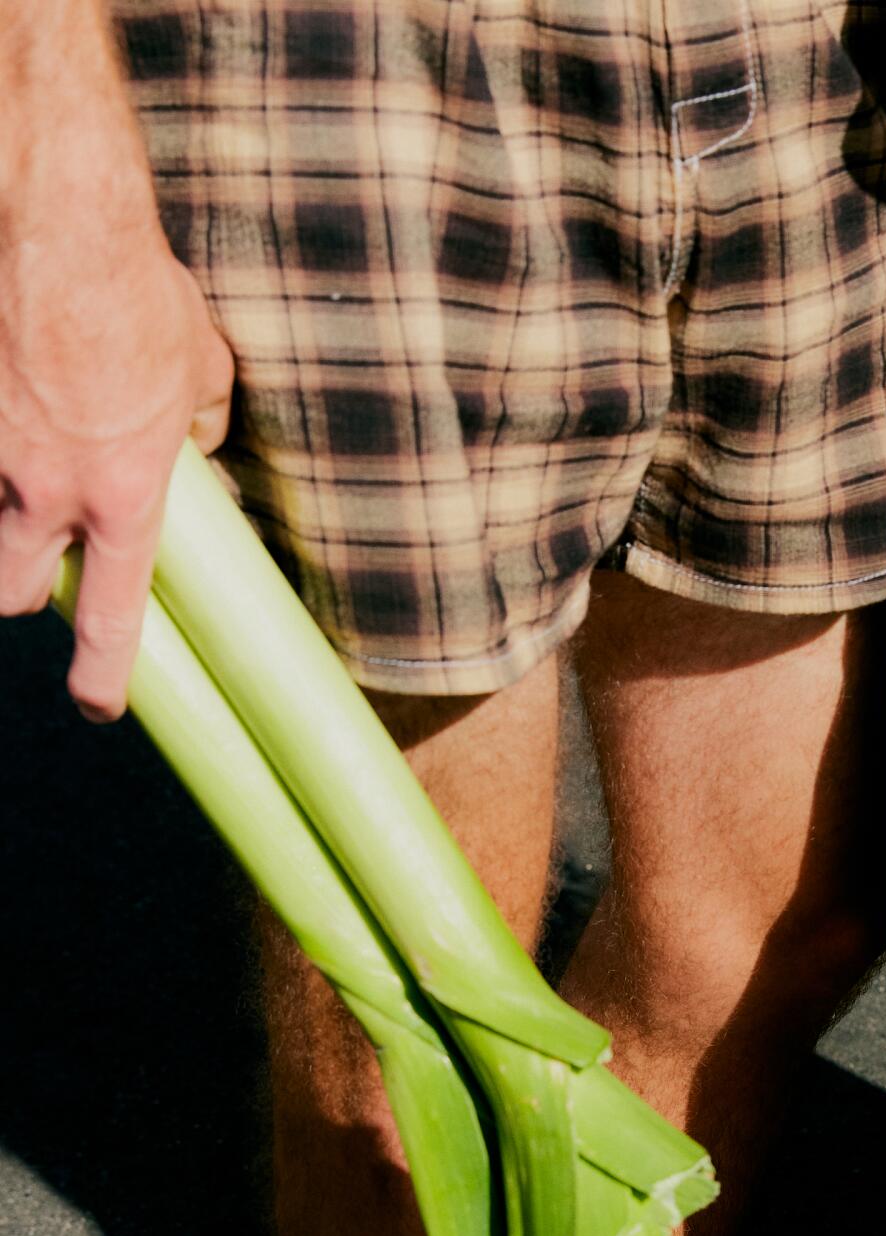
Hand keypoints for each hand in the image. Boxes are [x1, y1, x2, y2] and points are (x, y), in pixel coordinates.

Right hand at [0, 221, 233, 718]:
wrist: (49, 213)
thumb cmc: (135, 286)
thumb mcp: (199, 365)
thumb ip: (201, 421)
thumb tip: (200, 445)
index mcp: (120, 494)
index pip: (112, 618)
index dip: (104, 677)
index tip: (100, 705)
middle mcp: (41, 486)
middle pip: (10, 591)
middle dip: (21, 595)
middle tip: (38, 575)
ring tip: (23, 474)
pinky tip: (9, 405)